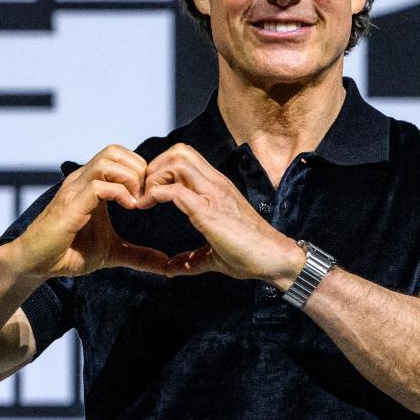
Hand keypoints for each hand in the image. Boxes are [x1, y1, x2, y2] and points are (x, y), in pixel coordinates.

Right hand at [9, 145, 169, 278]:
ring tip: (137, 202)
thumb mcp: (112, 253)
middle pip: (115, 150)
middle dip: (138, 169)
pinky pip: (98, 185)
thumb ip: (139, 255)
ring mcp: (75, 189)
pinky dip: (120, 193)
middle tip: (147, 196)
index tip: (150, 196)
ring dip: (130, 178)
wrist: (36, 265)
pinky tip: (128, 208)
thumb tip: (167, 265)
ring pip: (108, 160)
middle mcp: (82, 180)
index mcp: (93, 184)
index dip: (141, 171)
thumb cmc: (69, 253)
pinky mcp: (70, 204)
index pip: (120, 156)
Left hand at [137, 144, 304, 285]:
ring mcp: (213, 194)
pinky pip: (175, 190)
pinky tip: (146, 207)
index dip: (162, 169)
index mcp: (217, 188)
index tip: (150, 193)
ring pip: (176, 161)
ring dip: (154, 177)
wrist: (275, 260)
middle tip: (144, 192)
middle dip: (155, 167)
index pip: (186, 157)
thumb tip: (172, 268)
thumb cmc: (251, 255)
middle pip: (179, 151)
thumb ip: (192, 258)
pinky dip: (155, 194)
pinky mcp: (209, 211)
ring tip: (145, 199)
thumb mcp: (215, 254)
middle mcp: (215, 184)